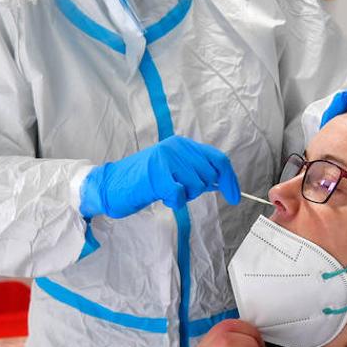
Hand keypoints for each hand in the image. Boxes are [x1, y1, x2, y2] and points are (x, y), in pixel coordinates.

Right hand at [79, 136, 240, 218]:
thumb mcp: (172, 169)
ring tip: (166, 192)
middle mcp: (176, 147)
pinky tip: (162, 197)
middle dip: (198, 190)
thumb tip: (222, 181)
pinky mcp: (157, 176)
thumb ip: (195, 170)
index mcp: (182, 144)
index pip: (218, 159)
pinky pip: (180, 195)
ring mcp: (166, 160)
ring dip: (184, 196)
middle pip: (209, 175)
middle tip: (178, 191)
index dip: (230, 179)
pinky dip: (174, 202)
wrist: (110, 185)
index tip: (235, 197)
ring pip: (196, 186)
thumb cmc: (142, 180)